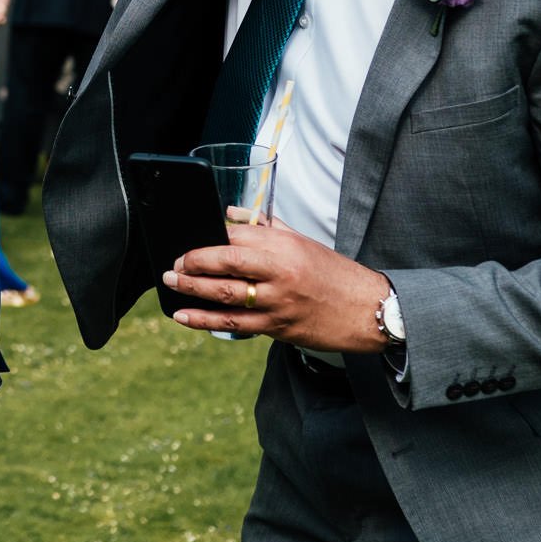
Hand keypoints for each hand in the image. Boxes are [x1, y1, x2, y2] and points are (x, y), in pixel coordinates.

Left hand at [160, 222, 389, 353]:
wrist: (368, 310)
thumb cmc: (334, 273)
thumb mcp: (302, 241)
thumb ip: (264, 227)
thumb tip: (230, 214)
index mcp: (285, 246)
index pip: (237, 236)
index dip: (208, 238)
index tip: (189, 240)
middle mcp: (280, 272)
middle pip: (226, 263)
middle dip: (194, 262)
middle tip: (173, 264)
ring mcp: (278, 302)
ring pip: (225, 296)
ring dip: (192, 290)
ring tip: (172, 284)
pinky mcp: (277, 328)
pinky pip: (234, 324)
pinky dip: (205, 321)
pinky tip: (185, 317)